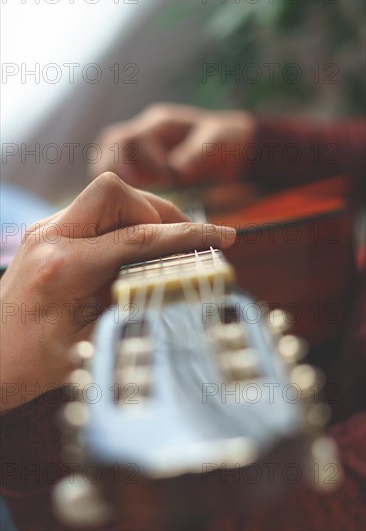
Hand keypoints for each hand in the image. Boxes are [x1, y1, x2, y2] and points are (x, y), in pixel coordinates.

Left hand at [1, 173, 235, 410]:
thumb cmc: (31, 362)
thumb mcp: (93, 342)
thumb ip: (133, 305)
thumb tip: (175, 284)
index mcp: (62, 268)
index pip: (138, 237)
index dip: (187, 234)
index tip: (221, 235)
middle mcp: (50, 238)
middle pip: (114, 193)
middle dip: (157, 210)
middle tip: (181, 240)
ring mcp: (45, 232)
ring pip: (104, 195)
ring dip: (139, 213)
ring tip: (161, 244)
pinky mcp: (47, 234)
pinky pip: (92, 211)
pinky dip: (121, 222)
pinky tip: (132, 249)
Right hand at [91, 104, 256, 186]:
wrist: (233, 149)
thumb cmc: (225, 141)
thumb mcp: (218, 141)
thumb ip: (198, 152)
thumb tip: (176, 170)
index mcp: (161, 124)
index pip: (137, 137)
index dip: (148, 159)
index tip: (169, 177)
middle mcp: (144, 133)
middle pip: (111, 142)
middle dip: (116, 166)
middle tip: (135, 187)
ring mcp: (139, 152)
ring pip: (107, 157)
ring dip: (112, 178)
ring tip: (126, 198)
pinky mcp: (140, 170)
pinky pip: (117, 175)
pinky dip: (117, 188)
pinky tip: (129, 204)